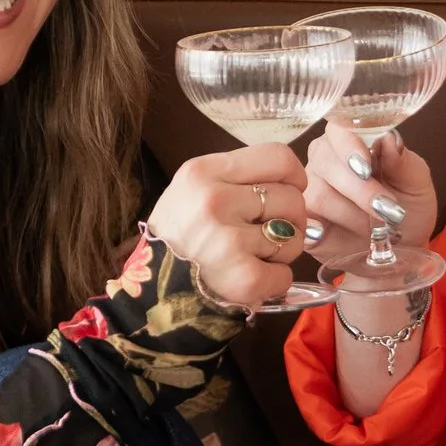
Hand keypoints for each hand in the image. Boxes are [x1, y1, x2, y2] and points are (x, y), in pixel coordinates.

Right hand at [147, 145, 312, 311]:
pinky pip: (285, 274)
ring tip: (254, 256)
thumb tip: (294, 184)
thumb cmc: (179, 235)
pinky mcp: (242, 278)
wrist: (151, 289)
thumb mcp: (193, 189)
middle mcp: (214, 200)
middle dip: (288, 219)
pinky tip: (252, 279)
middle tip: (265, 233)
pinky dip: (275, 281)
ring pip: (293, 237)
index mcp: (203, 171)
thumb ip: (237, 178)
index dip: (294, 176)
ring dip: (282, 251)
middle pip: (292, 198)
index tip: (289, 190)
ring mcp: (228, 241)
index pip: (278, 157)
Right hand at [303, 122, 437, 255]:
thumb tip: (389, 140)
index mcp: (351, 141)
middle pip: (326, 162)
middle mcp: (324, 160)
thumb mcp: (416, 184)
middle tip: (386, 210)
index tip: (367, 168)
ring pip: (317, 195)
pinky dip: (315, 230)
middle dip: (358, 189)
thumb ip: (403, 162)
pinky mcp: (304, 221)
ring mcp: (310, 190)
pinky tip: (328, 235)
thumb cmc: (407, 207)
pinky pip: (301, 221)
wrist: (401, 246)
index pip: (339, 128)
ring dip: (351, 215)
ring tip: (376, 230)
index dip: (350, 146)